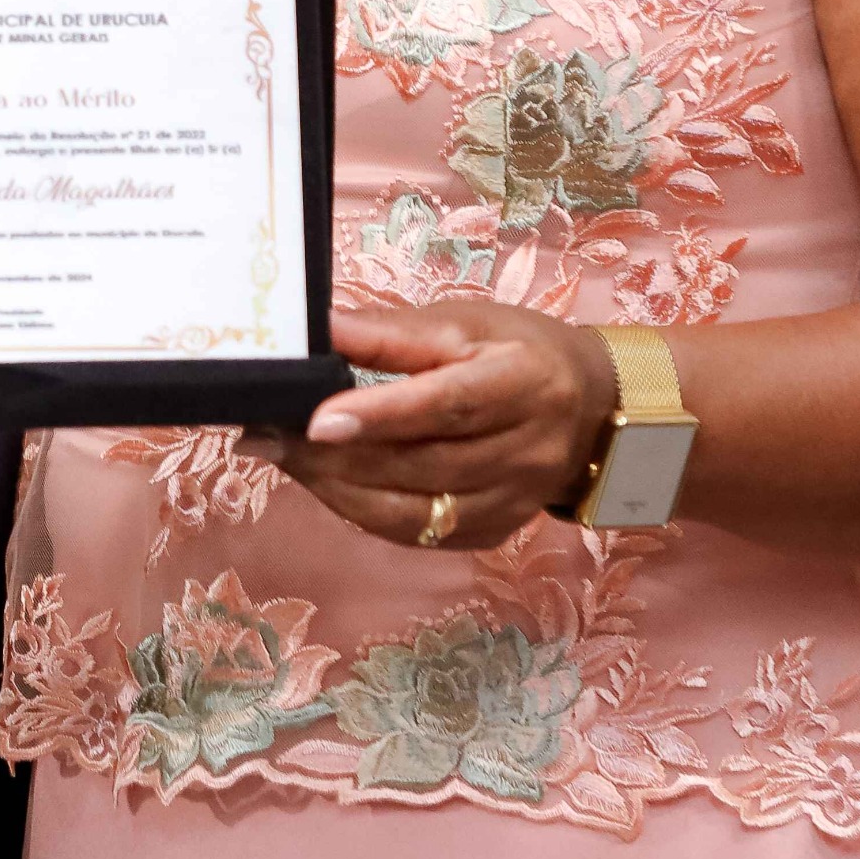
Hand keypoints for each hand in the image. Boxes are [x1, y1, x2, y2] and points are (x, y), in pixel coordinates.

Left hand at [249, 296, 617, 553]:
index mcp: (523, 382)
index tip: (316, 420)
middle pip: (423, 466)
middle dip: (337, 456)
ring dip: (339, 489)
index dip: (381, 416)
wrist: (589, 408)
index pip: (448, 405)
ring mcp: (513, 501)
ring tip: (283, 456)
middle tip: (269, 434)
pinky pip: (420, 535)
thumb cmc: (518, 351)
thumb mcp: (465, 323)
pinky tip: (327, 484)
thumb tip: (319, 328)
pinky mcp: (495, 531)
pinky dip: (365, 512)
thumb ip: (391, 333)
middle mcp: (526, 450)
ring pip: (415, 512)